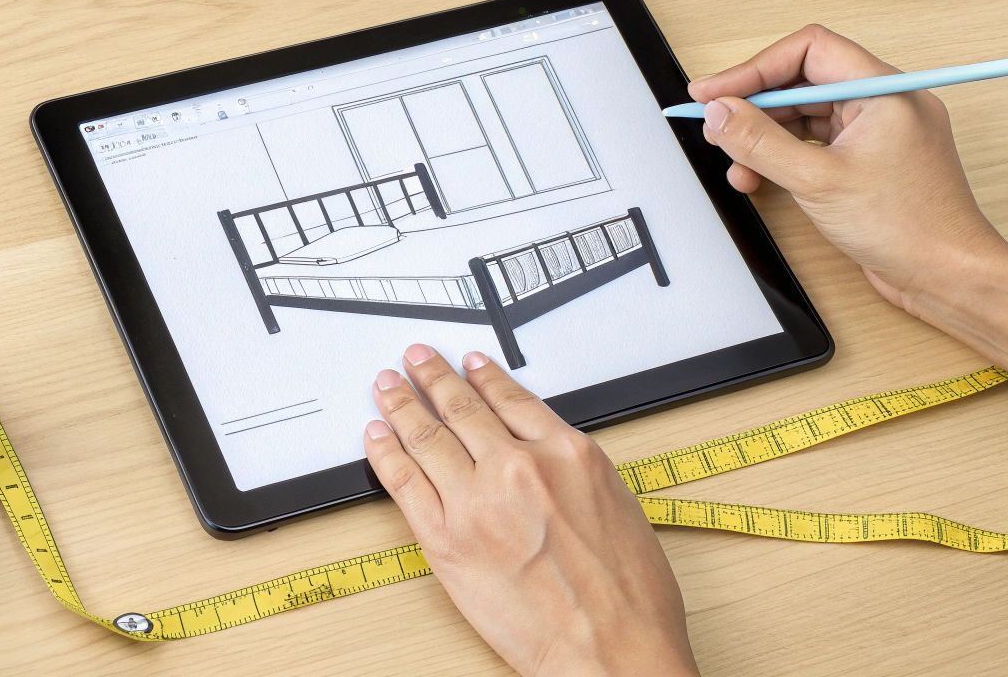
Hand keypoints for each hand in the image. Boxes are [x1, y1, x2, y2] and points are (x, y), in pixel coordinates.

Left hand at [365, 344, 697, 676]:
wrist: (613, 650)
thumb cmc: (629, 597)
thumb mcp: (617, 505)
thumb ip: (571, 471)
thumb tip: (541, 452)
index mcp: (568, 454)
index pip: (511, 399)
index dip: (482, 377)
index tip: (467, 364)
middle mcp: (519, 469)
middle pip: (462, 409)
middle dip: (432, 379)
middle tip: (415, 360)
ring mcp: (477, 503)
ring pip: (427, 438)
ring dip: (402, 406)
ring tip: (386, 388)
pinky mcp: (446, 542)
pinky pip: (405, 484)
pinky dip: (386, 455)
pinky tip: (377, 437)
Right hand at [687, 24, 1007, 312]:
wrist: (948, 277)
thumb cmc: (910, 227)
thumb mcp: (817, 181)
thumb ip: (761, 141)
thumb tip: (720, 112)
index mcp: (884, 90)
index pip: (808, 51)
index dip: (754, 68)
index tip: (714, 92)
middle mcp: (884, 103)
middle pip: (802, 82)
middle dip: (754, 106)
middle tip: (716, 127)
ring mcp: (877, 133)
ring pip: (805, 116)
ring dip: (764, 138)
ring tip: (737, 164)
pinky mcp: (868, 161)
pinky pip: (816, 144)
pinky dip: (784, 158)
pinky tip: (760, 178)